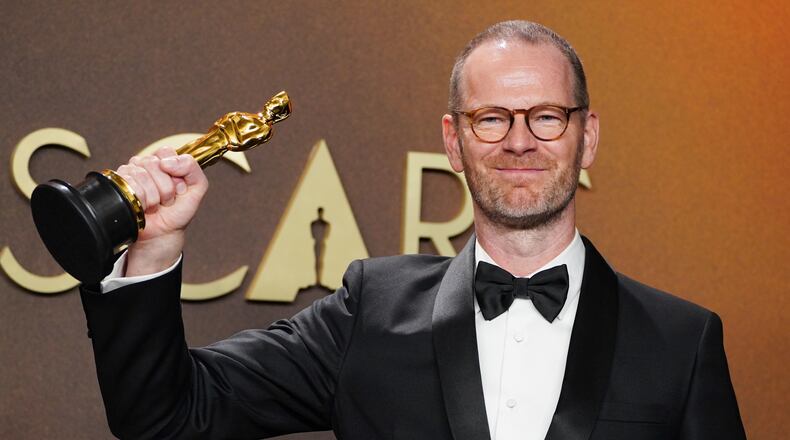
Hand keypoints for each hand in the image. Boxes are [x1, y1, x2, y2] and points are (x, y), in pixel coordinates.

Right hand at [115, 147, 208, 276]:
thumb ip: (192, 167)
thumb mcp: (197, 187)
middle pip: (154, 163)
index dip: (174, 172)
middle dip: (165, 187)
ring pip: (141, 174)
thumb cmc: (178, 211)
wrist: (163, 233)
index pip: (165, 152)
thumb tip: (167, 161)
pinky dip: (142, 200)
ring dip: (154, 196)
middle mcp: (146, 165)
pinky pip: (129, 184)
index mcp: (164, 161)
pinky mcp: (120, 185)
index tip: (178, 187)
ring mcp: (132, 174)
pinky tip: (145, 206)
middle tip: (166, 199)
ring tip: (156, 204)